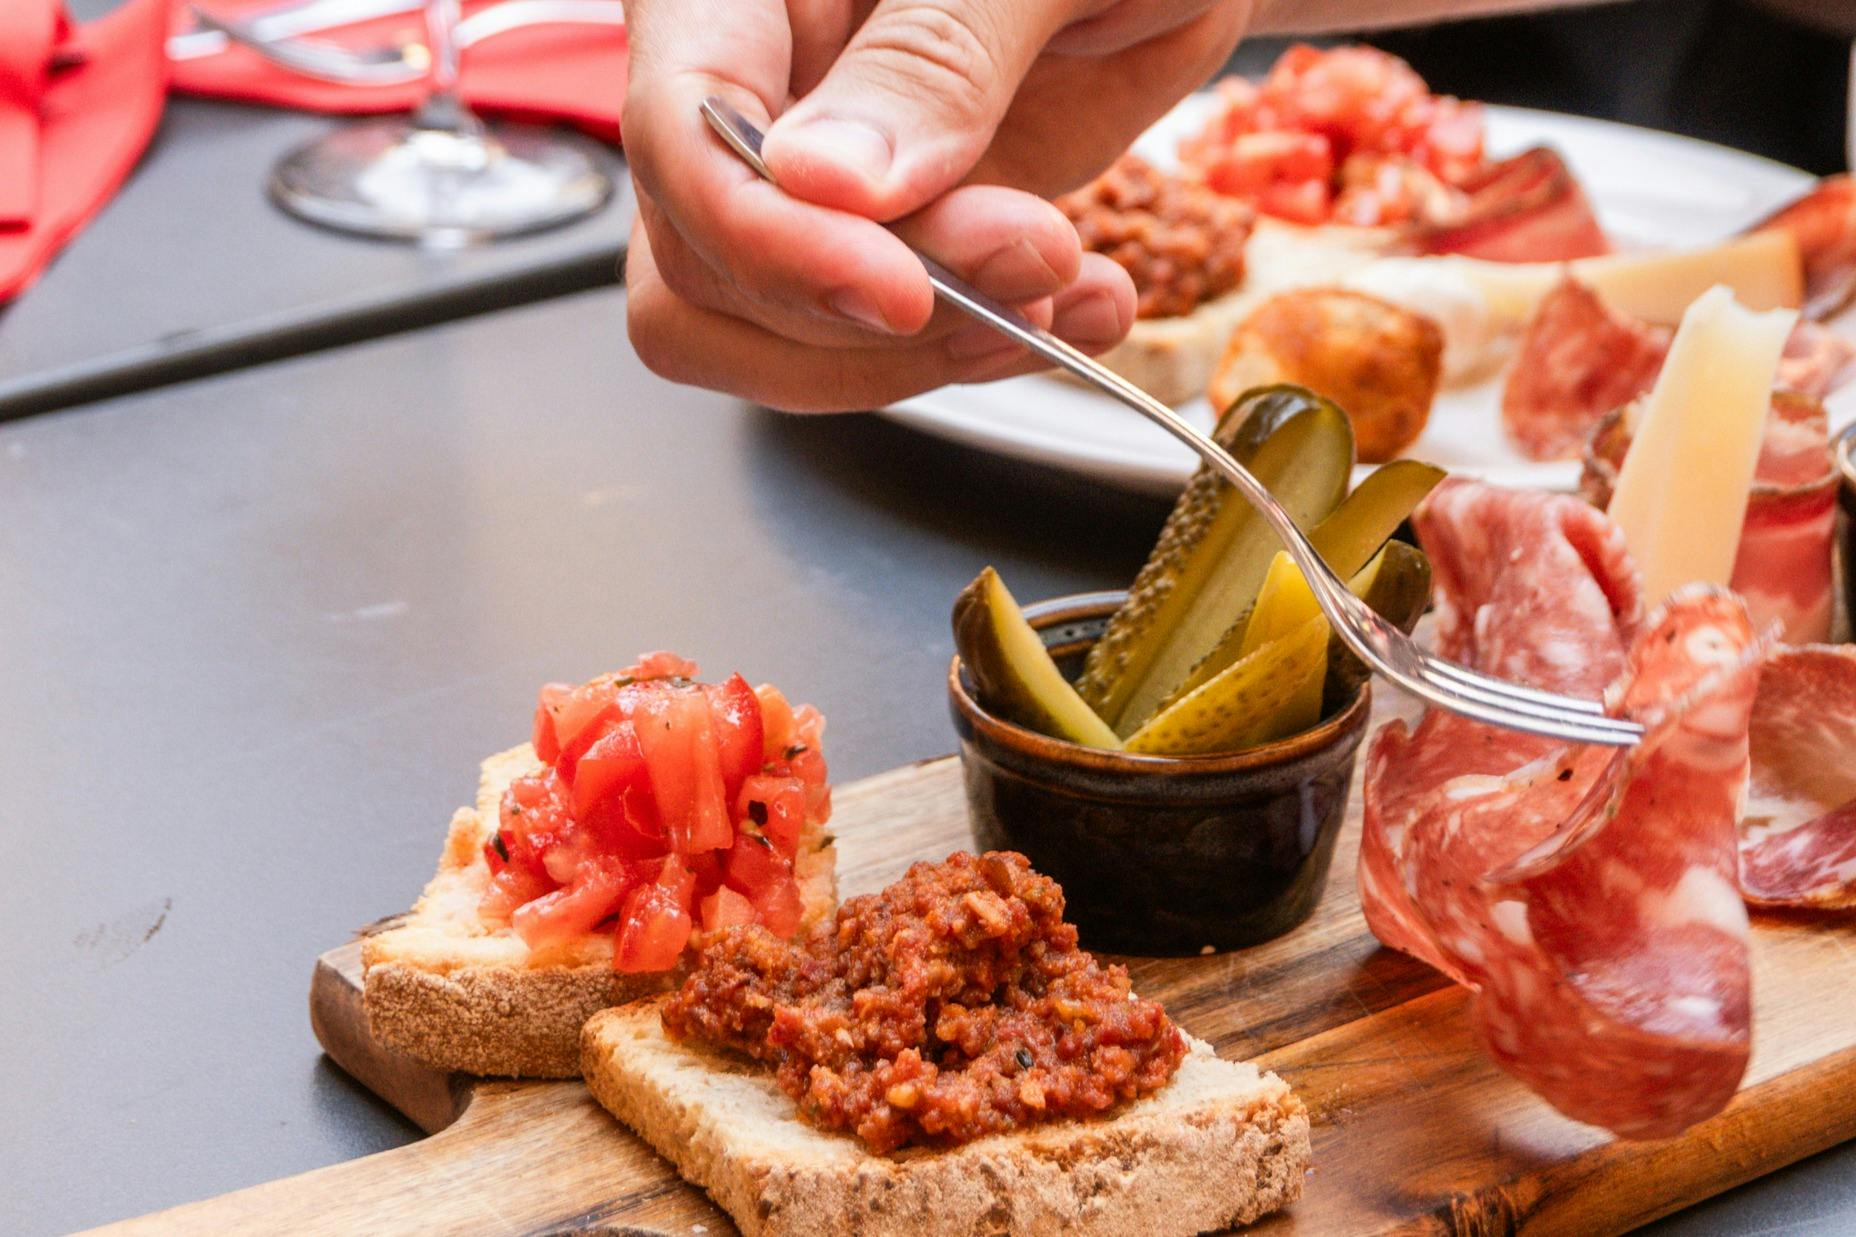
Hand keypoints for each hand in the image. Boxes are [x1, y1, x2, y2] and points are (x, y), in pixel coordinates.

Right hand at [620, 0, 1257, 410]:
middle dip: (866, 305)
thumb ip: (937, 55)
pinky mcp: (907, 235)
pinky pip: (889, 340)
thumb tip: (825, 181)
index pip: (680, 128)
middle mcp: (764, 87)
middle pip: (704, 263)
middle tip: (1031, 261)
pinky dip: (988, 345)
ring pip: (773, 333)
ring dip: (925, 351)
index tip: (897, 292)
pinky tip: (1086, 300)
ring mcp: (825, 175)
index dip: (767, 237)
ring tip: (1068, 289)